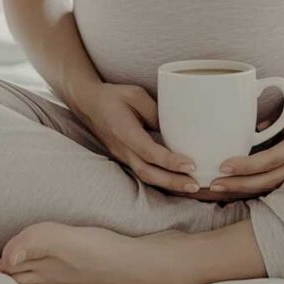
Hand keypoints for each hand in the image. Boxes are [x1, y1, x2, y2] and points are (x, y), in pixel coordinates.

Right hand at [73, 82, 199, 194]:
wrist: (87, 103)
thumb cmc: (113, 96)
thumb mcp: (136, 95)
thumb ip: (155, 112)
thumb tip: (175, 129)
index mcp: (124, 132)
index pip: (150, 152)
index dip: (170, 161)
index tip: (191, 165)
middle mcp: (122, 149)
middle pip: (149, 173)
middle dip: (173, 182)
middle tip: (196, 185)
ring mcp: (122, 156)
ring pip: (146, 177)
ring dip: (169, 185)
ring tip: (192, 187)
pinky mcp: (125, 158)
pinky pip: (144, 173)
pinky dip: (161, 180)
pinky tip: (178, 182)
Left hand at [202, 85, 283, 199]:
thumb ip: (280, 112)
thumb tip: (255, 127)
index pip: (271, 160)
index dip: (247, 166)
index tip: (224, 165)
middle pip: (267, 181)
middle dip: (239, 185)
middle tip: (213, 184)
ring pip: (268, 186)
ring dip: (242, 190)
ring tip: (217, 188)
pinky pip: (270, 181)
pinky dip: (250, 186)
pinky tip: (232, 186)